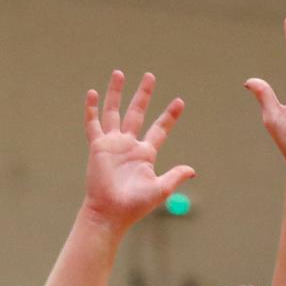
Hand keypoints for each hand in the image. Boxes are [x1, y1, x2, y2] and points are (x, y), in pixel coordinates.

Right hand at [82, 71, 194, 231]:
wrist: (112, 212)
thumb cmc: (136, 204)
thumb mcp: (161, 189)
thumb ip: (176, 176)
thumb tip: (193, 170)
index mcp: (146, 153)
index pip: (160, 129)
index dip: (169, 116)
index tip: (180, 101)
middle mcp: (129, 145)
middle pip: (137, 113)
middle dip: (144, 95)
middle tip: (150, 76)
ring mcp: (113, 144)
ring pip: (114, 112)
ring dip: (116, 93)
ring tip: (119, 73)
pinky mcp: (98, 146)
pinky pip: (93, 124)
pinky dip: (92, 109)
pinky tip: (92, 93)